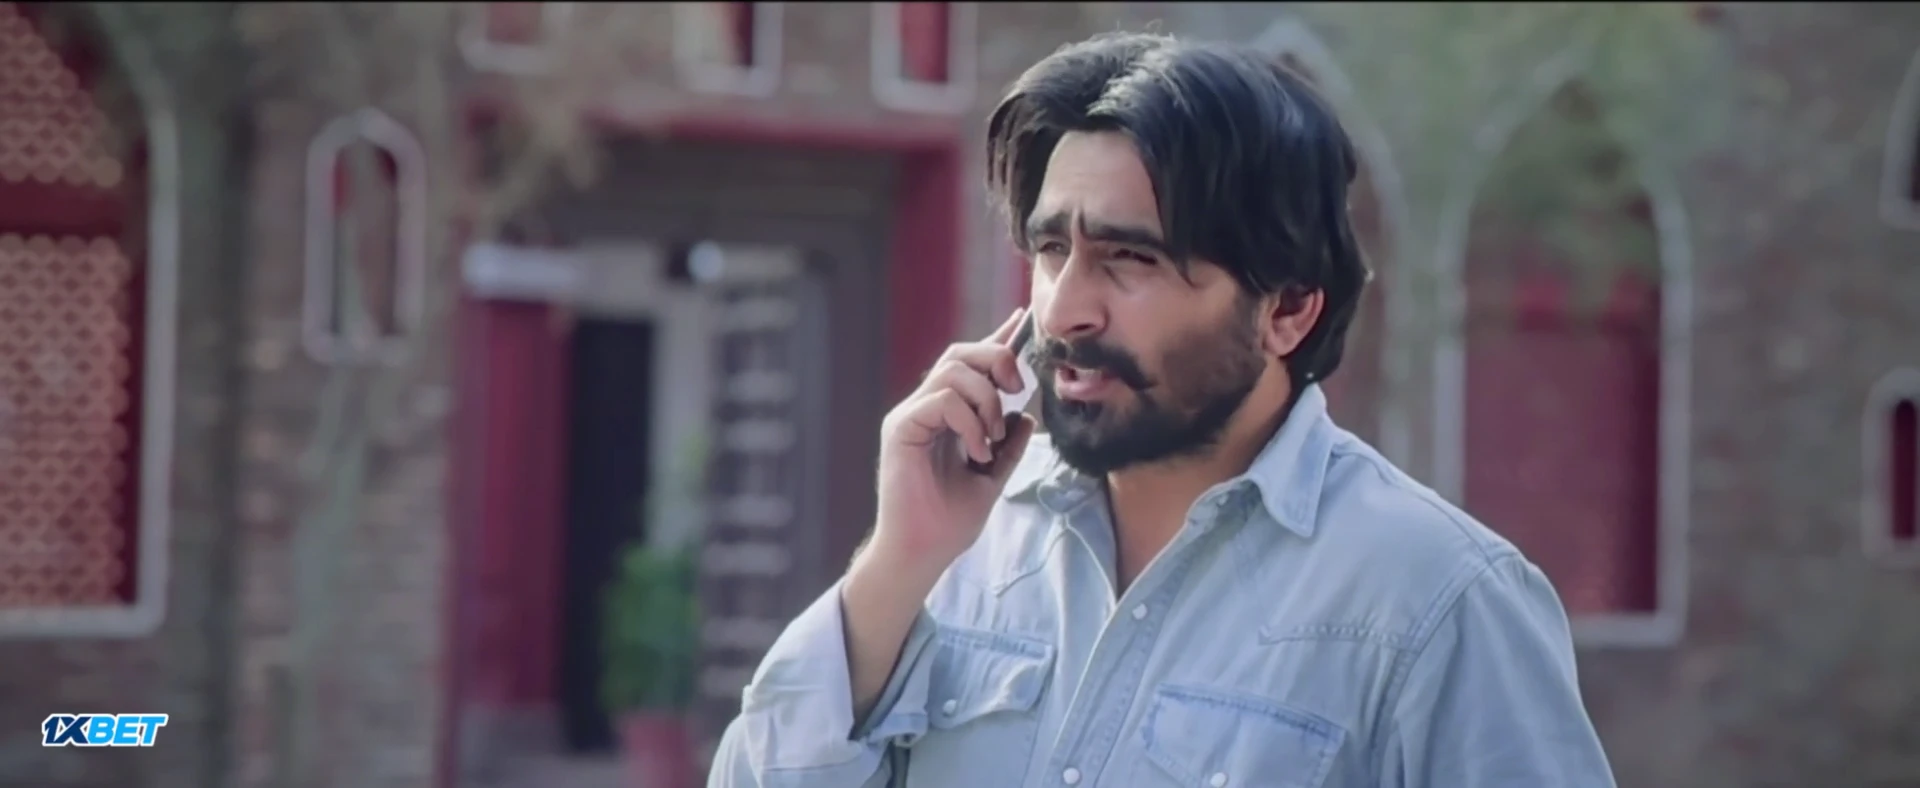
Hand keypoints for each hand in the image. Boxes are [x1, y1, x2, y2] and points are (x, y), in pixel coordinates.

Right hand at [870, 308, 1036, 572]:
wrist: (924, 552)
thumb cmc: (950, 521)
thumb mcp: (992, 478)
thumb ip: (1008, 447)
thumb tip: (1027, 416)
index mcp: (945, 415)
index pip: (970, 366)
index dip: (996, 340)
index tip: (1022, 320)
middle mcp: (924, 408)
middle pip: (960, 354)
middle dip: (997, 360)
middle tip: (1018, 391)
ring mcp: (910, 416)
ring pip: (952, 371)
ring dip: (986, 400)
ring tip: (992, 438)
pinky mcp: (900, 429)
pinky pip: (940, 400)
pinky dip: (969, 422)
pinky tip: (976, 450)